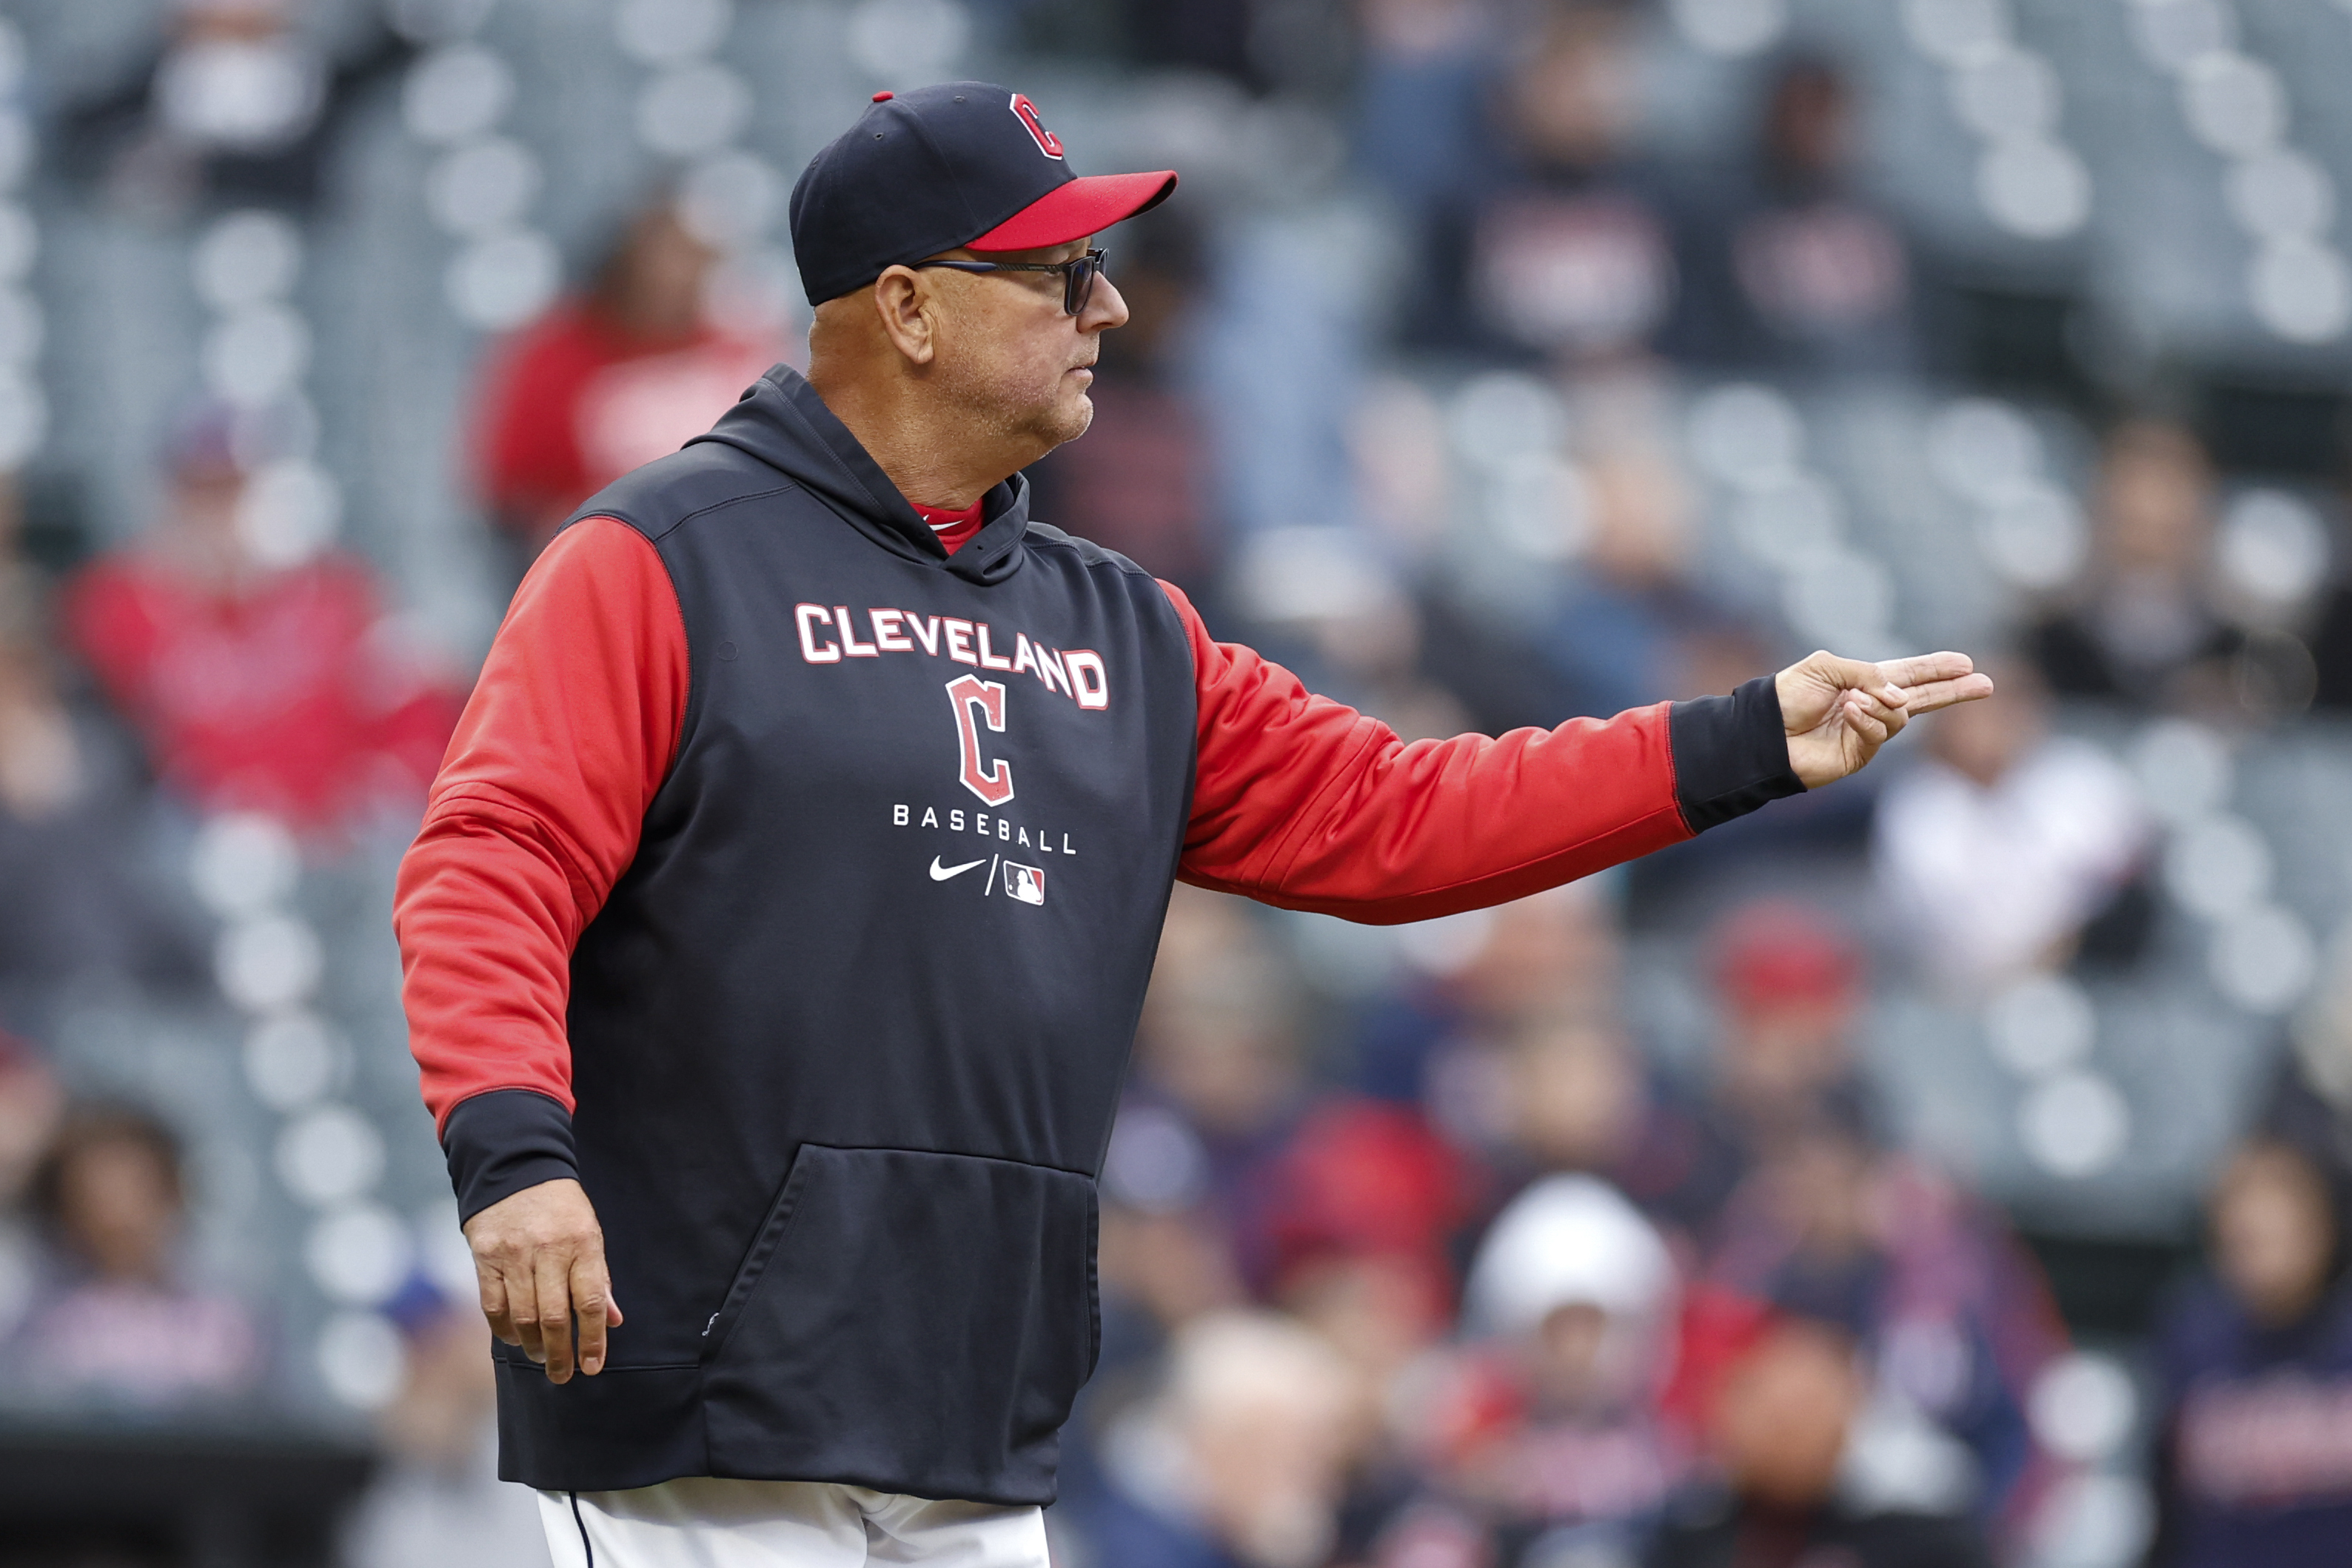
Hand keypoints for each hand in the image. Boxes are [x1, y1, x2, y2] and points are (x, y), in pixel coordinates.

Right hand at [461, 1177, 621, 1382]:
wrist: (517, 1170)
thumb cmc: (561, 1209)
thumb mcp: (590, 1234)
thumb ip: (599, 1278)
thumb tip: (612, 1321)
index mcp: (583, 1244)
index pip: (591, 1302)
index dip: (593, 1340)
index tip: (592, 1366)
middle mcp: (548, 1251)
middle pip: (555, 1316)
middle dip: (561, 1354)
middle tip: (563, 1375)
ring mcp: (514, 1254)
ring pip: (523, 1316)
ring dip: (533, 1346)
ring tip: (542, 1358)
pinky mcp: (485, 1257)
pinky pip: (493, 1305)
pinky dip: (504, 1330)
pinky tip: (515, 1339)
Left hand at [1776, 649, 1994, 789]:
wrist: (1763, 733)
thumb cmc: (1787, 696)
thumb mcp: (1825, 667)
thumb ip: (1865, 673)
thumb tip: (1899, 697)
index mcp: (1863, 681)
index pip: (1909, 673)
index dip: (1936, 669)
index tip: (1966, 663)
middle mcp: (1871, 706)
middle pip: (1923, 698)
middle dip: (1953, 691)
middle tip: (1985, 685)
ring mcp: (1867, 731)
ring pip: (1899, 717)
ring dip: (1880, 705)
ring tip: (1852, 702)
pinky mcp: (1859, 754)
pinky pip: (1878, 734)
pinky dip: (1867, 719)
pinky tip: (1849, 712)